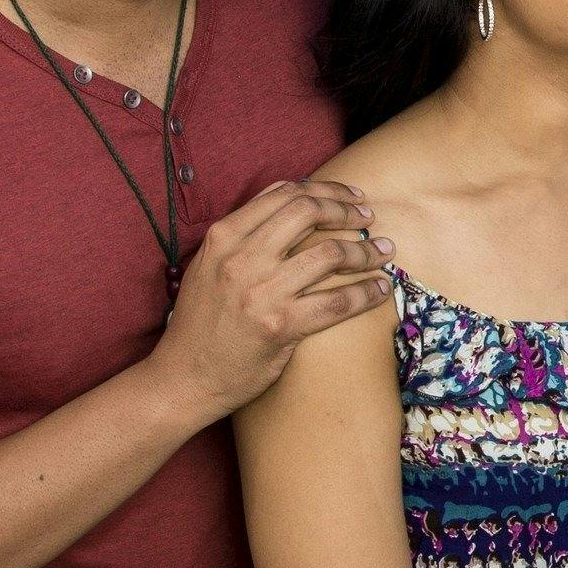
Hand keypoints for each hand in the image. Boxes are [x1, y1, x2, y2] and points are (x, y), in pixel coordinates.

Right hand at [151, 179, 391, 416]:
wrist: (183, 377)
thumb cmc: (202, 322)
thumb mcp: (209, 265)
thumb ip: (244, 236)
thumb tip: (294, 208)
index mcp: (224, 236)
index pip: (284, 193)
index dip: (324, 190)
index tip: (348, 196)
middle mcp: (241, 257)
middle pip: (309, 211)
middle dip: (347, 210)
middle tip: (368, 218)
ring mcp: (261, 291)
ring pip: (330, 253)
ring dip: (365, 250)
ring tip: (383, 252)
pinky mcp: (280, 326)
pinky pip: (337, 302)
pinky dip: (367, 292)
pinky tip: (380, 289)